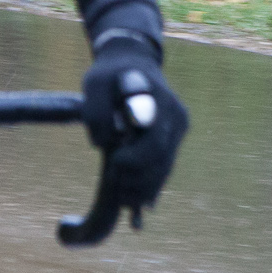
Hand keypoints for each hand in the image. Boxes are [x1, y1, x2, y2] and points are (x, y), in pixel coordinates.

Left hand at [82, 36, 187, 209]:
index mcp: (160, 102)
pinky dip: (151, 188)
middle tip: (115, 188)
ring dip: (144, 189)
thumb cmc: (110, 73)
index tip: (115, 162)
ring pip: (165, 169)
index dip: (137, 160)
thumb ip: (96, 110)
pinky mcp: (173, 141)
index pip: (155, 141)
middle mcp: (176, 117)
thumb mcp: (94, 83)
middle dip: (138, 179)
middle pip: (162, 161)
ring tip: (123, 202)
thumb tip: (102, 144)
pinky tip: (140, 209)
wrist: (132, 62)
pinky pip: (164, 169)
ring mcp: (178, 130)